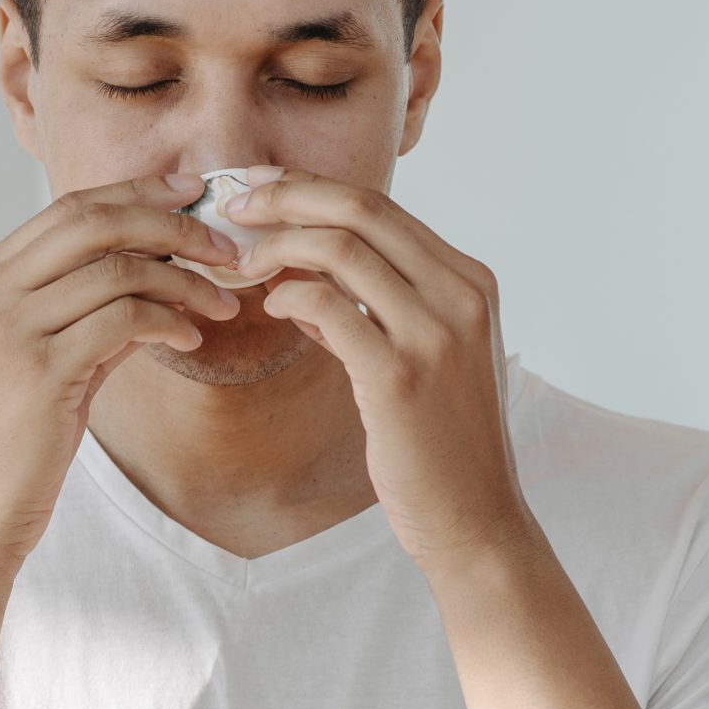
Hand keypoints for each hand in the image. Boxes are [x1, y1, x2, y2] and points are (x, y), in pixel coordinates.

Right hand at [0, 174, 243, 571]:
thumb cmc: (11, 442)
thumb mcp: (45, 360)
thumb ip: (90, 312)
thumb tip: (160, 277)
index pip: (69, 208)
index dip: (136, 194)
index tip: (190, 193)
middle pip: (92, 222)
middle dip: (170, 224)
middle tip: (223, 247)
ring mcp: (8, 327)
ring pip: (116, 269)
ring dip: (182, 281)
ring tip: (220, 304)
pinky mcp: (39, 369)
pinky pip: (123, 320)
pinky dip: (167, 322)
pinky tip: (190, 340)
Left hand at [227, 169, 536, 570]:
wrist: (475, 519)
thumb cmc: (442, 443)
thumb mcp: (424, 357)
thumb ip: (376, 309)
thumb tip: (304, 277)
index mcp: (469, 281)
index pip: (382, 206)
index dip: (312, 188)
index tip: (263, 190)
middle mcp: (460, 295)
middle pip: (361, 209)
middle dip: (286, 197)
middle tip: (233, 207)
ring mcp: (434, 334)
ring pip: (341, 248)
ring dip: (277, 246)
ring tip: (242, 263)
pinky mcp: (399, 376)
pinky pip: (326, 306)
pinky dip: (287, 296)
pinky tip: (269, 308)